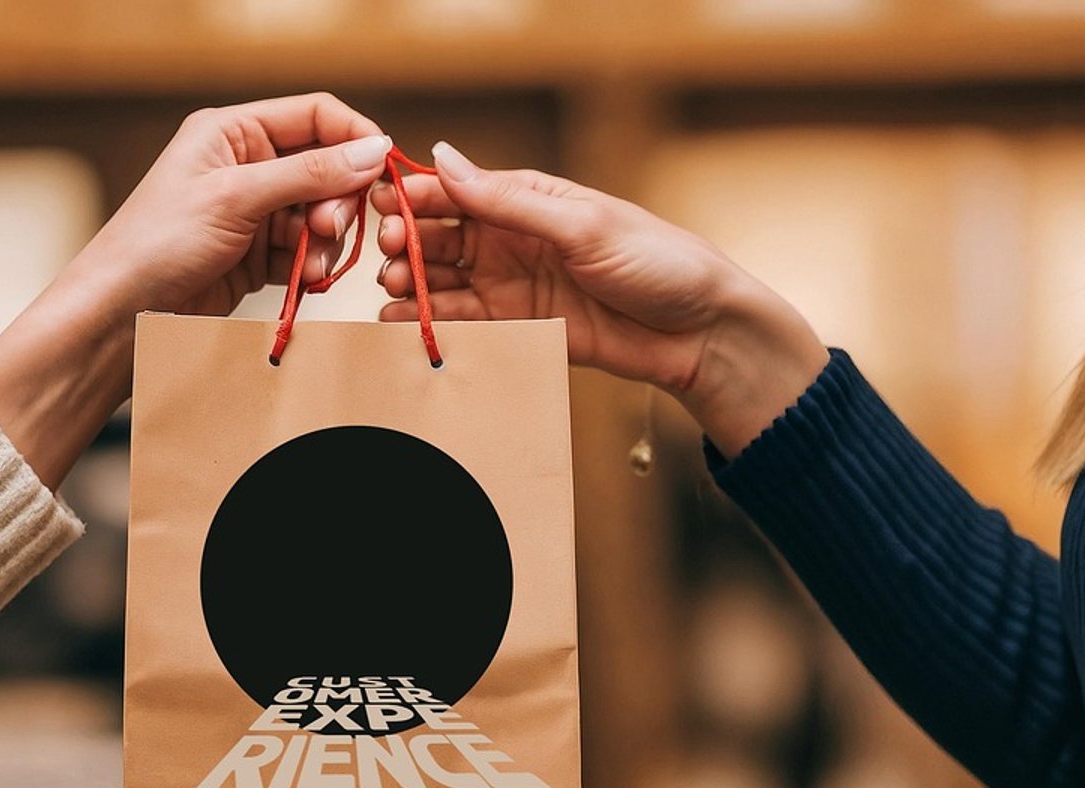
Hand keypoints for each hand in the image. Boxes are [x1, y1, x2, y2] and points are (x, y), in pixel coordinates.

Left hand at [0, 93, 393, 486]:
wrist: (122, 314)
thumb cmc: (158, 243)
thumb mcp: (236, 197)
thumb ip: (309, 174)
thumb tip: (373, 150)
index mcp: (234, 132)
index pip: (315, 116)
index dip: (354, 139)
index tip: (381, 172)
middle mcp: (246, 166)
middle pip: (325, 170)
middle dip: (338, 202)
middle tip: (331, 232)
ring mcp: (253, 212)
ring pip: (320, 216)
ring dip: (327, 242)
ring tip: (313, 267)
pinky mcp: (257, 256)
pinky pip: (306, 252)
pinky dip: (313, 267)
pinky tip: (306, 283)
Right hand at [371, 141, 830, 455]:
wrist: (700, 332)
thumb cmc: (656, 262)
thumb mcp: (582, 225)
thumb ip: (509, 201)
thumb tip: (441, 159)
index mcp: (528, 200)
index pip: (455, 191)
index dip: (415, 198)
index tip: (384, 209)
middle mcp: (512, 239)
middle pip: (440, 237)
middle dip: (406, 245)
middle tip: (388, 259)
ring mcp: (513, 285)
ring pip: (443, 281)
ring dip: (412, 285)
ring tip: (391, 294)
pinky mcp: (520, 328)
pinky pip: (465, 323)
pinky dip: (432, 324)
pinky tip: (404, 328)